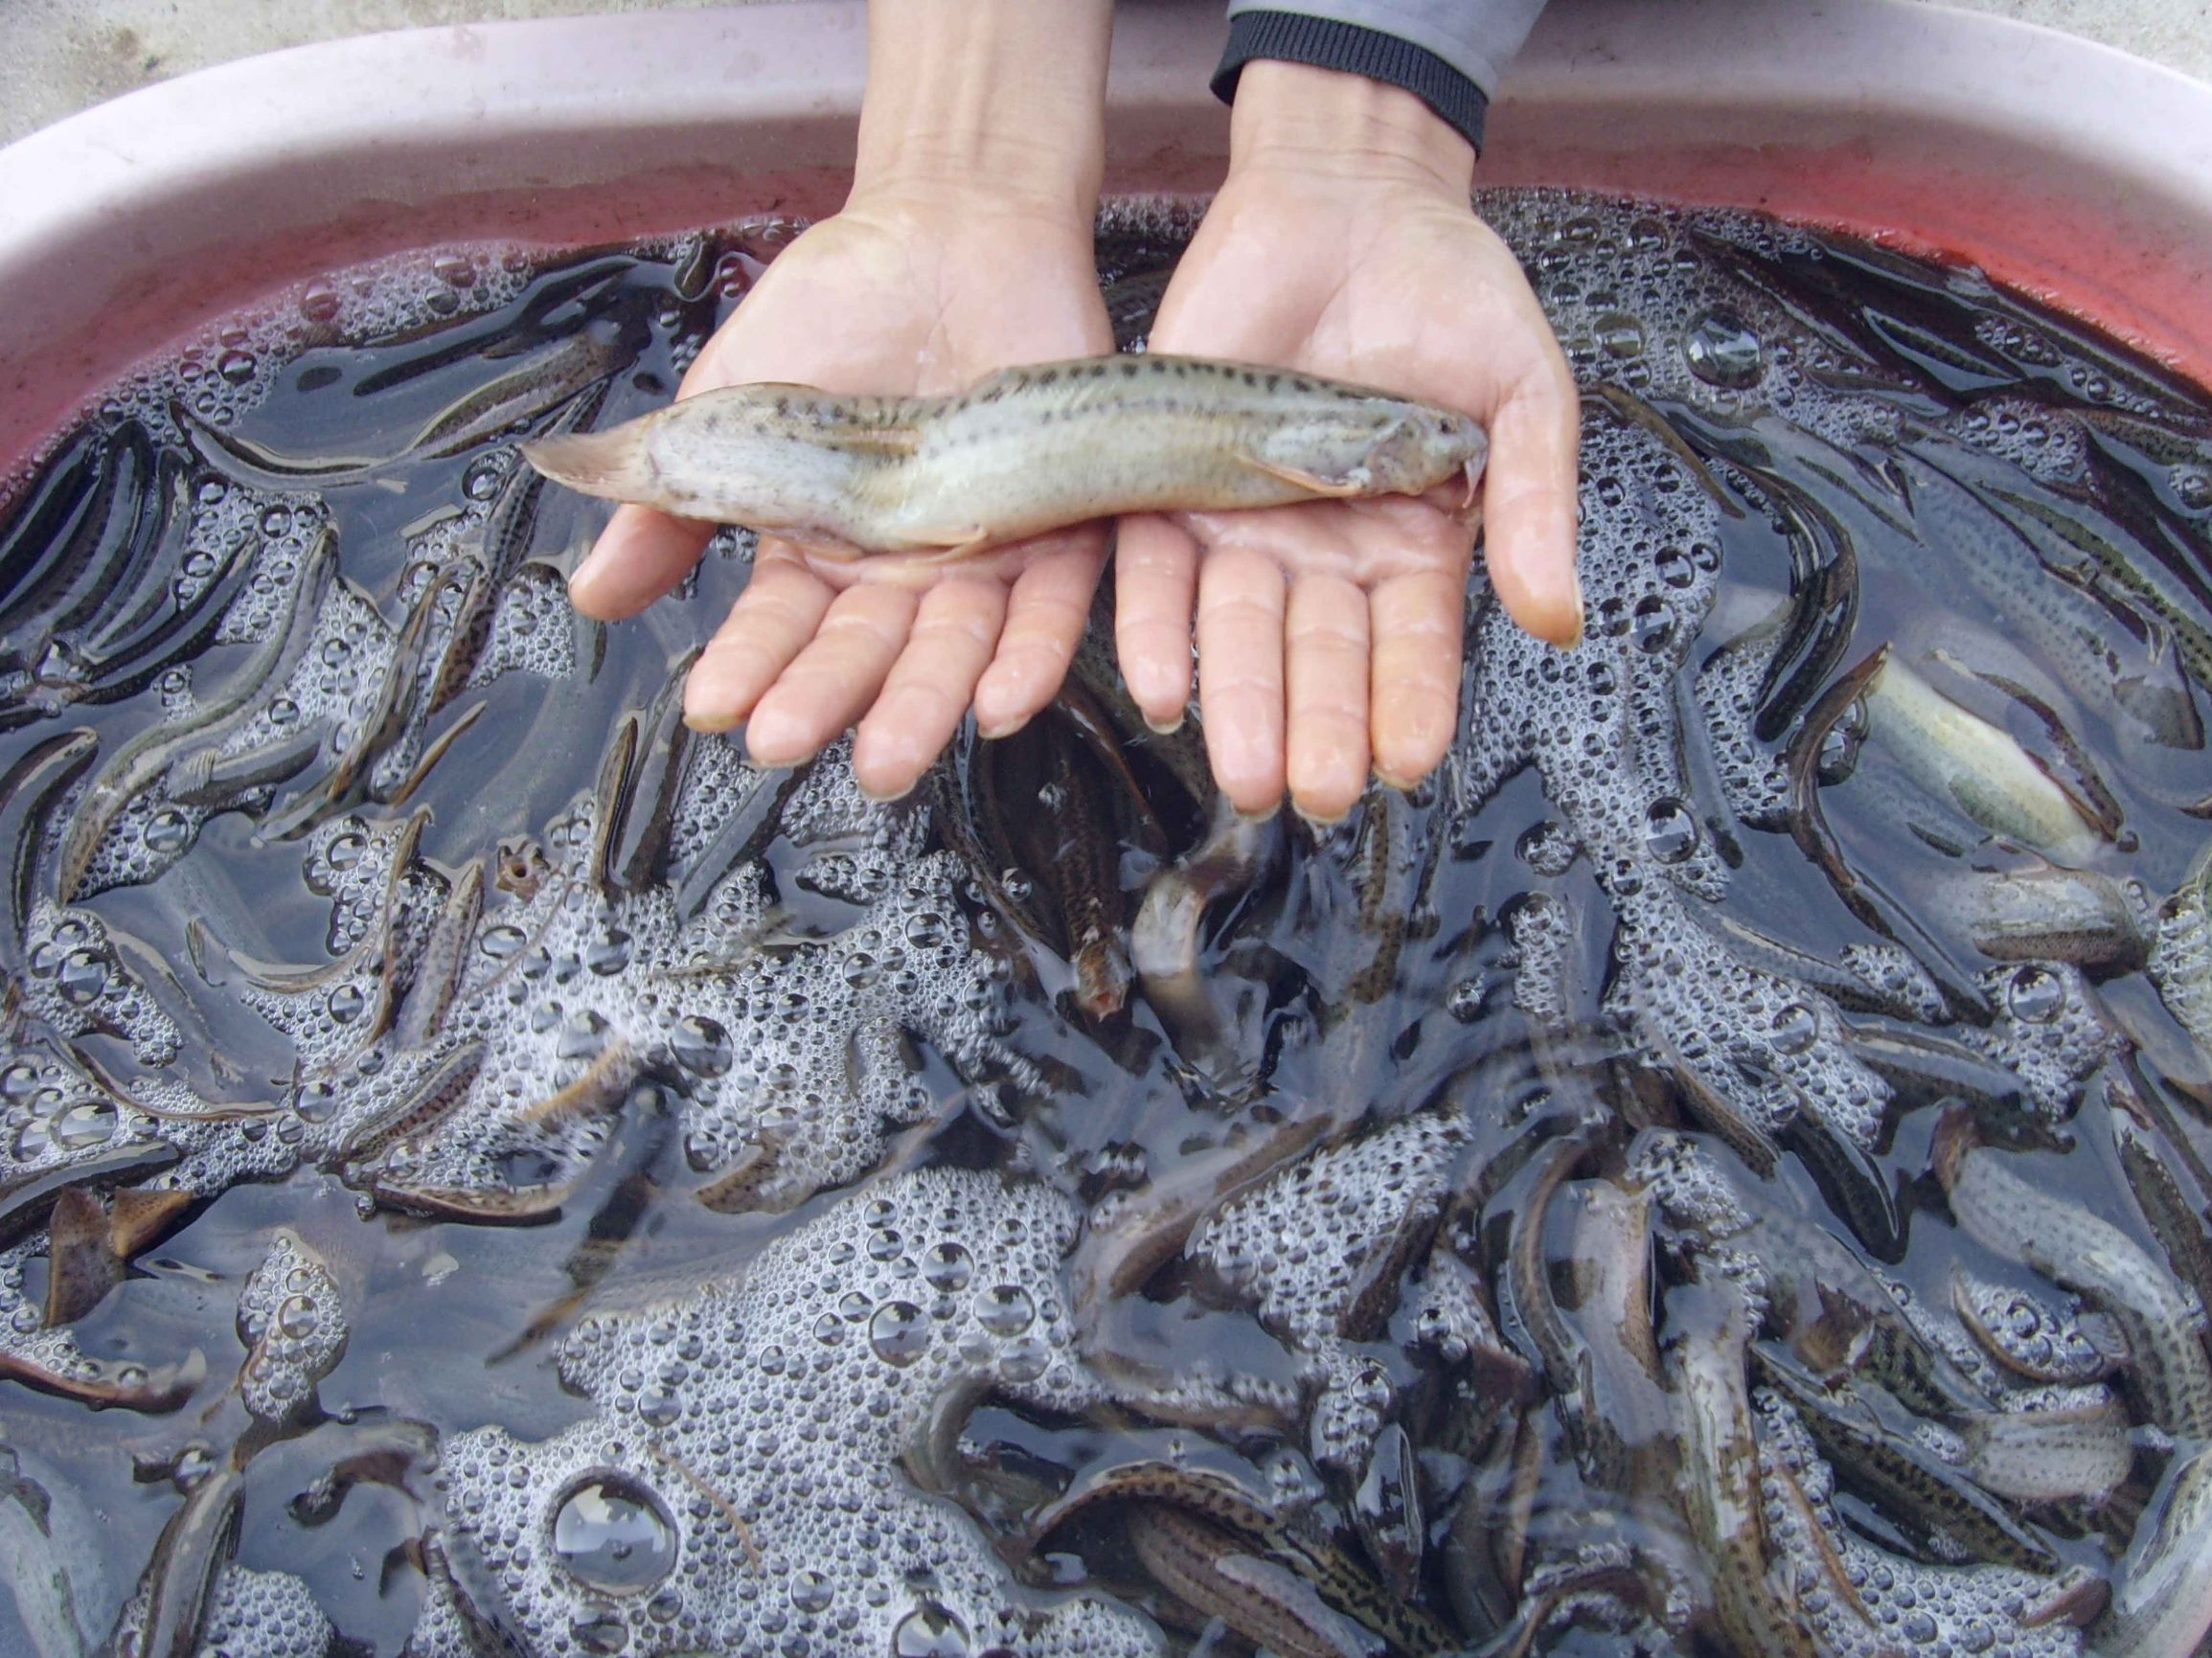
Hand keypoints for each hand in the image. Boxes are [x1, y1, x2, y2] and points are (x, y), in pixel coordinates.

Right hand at [566, 0, 1114, 801]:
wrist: (948, 226)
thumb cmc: (833, 312)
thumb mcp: (731, 408)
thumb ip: (670, 503)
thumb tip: (590, 596)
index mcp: (822, 553)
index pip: (782, 628)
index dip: (752, 667)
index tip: (718, 709)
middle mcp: (902, 574)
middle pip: (869, 652)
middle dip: (830, 700)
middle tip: (789, 745)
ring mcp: (984, 555)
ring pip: (957, 648)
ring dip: (924, 705)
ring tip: (889, 759)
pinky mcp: (1063, 527)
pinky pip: (1053, 607)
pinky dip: (1031, 657)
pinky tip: (1003, 704)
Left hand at [1115, 62, 1581, 822]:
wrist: (1352, 198)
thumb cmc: (1453, 297)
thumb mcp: (1524, 392)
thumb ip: (1537, 501)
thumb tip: (1558, 617)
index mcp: (1415, 548)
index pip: (1412, 648)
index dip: (1410, 704)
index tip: (1407, 762)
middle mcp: (1327, 556)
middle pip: (1320, 657)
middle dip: (1317, 724)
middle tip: (1312, 792)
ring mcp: (1248, 524)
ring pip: (1238, 631)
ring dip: (1239, 701)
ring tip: (1244, 770)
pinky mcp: (1175, 483)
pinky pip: (1159, 569)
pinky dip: (1156, 626)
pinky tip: (1161, 684)